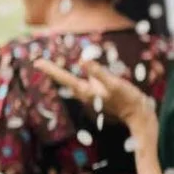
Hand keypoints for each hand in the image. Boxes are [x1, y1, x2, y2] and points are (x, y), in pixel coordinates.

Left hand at [41, 54, 157, 132]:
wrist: (138, 113)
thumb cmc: (127, 99)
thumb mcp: (113, 83)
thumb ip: (98, 72)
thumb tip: (82, 60)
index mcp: (86, 91)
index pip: (64, 78)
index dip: (51, 70)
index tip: (36, 62)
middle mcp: (85, 94)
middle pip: (66, 80)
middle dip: (53, 71)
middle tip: (38, 63)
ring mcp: (91, 94)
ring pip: (74, 81)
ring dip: (62, 74)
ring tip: (50, 67)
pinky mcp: (99, 93)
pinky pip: (85, 81)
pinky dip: (79, 75)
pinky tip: (82, 70)